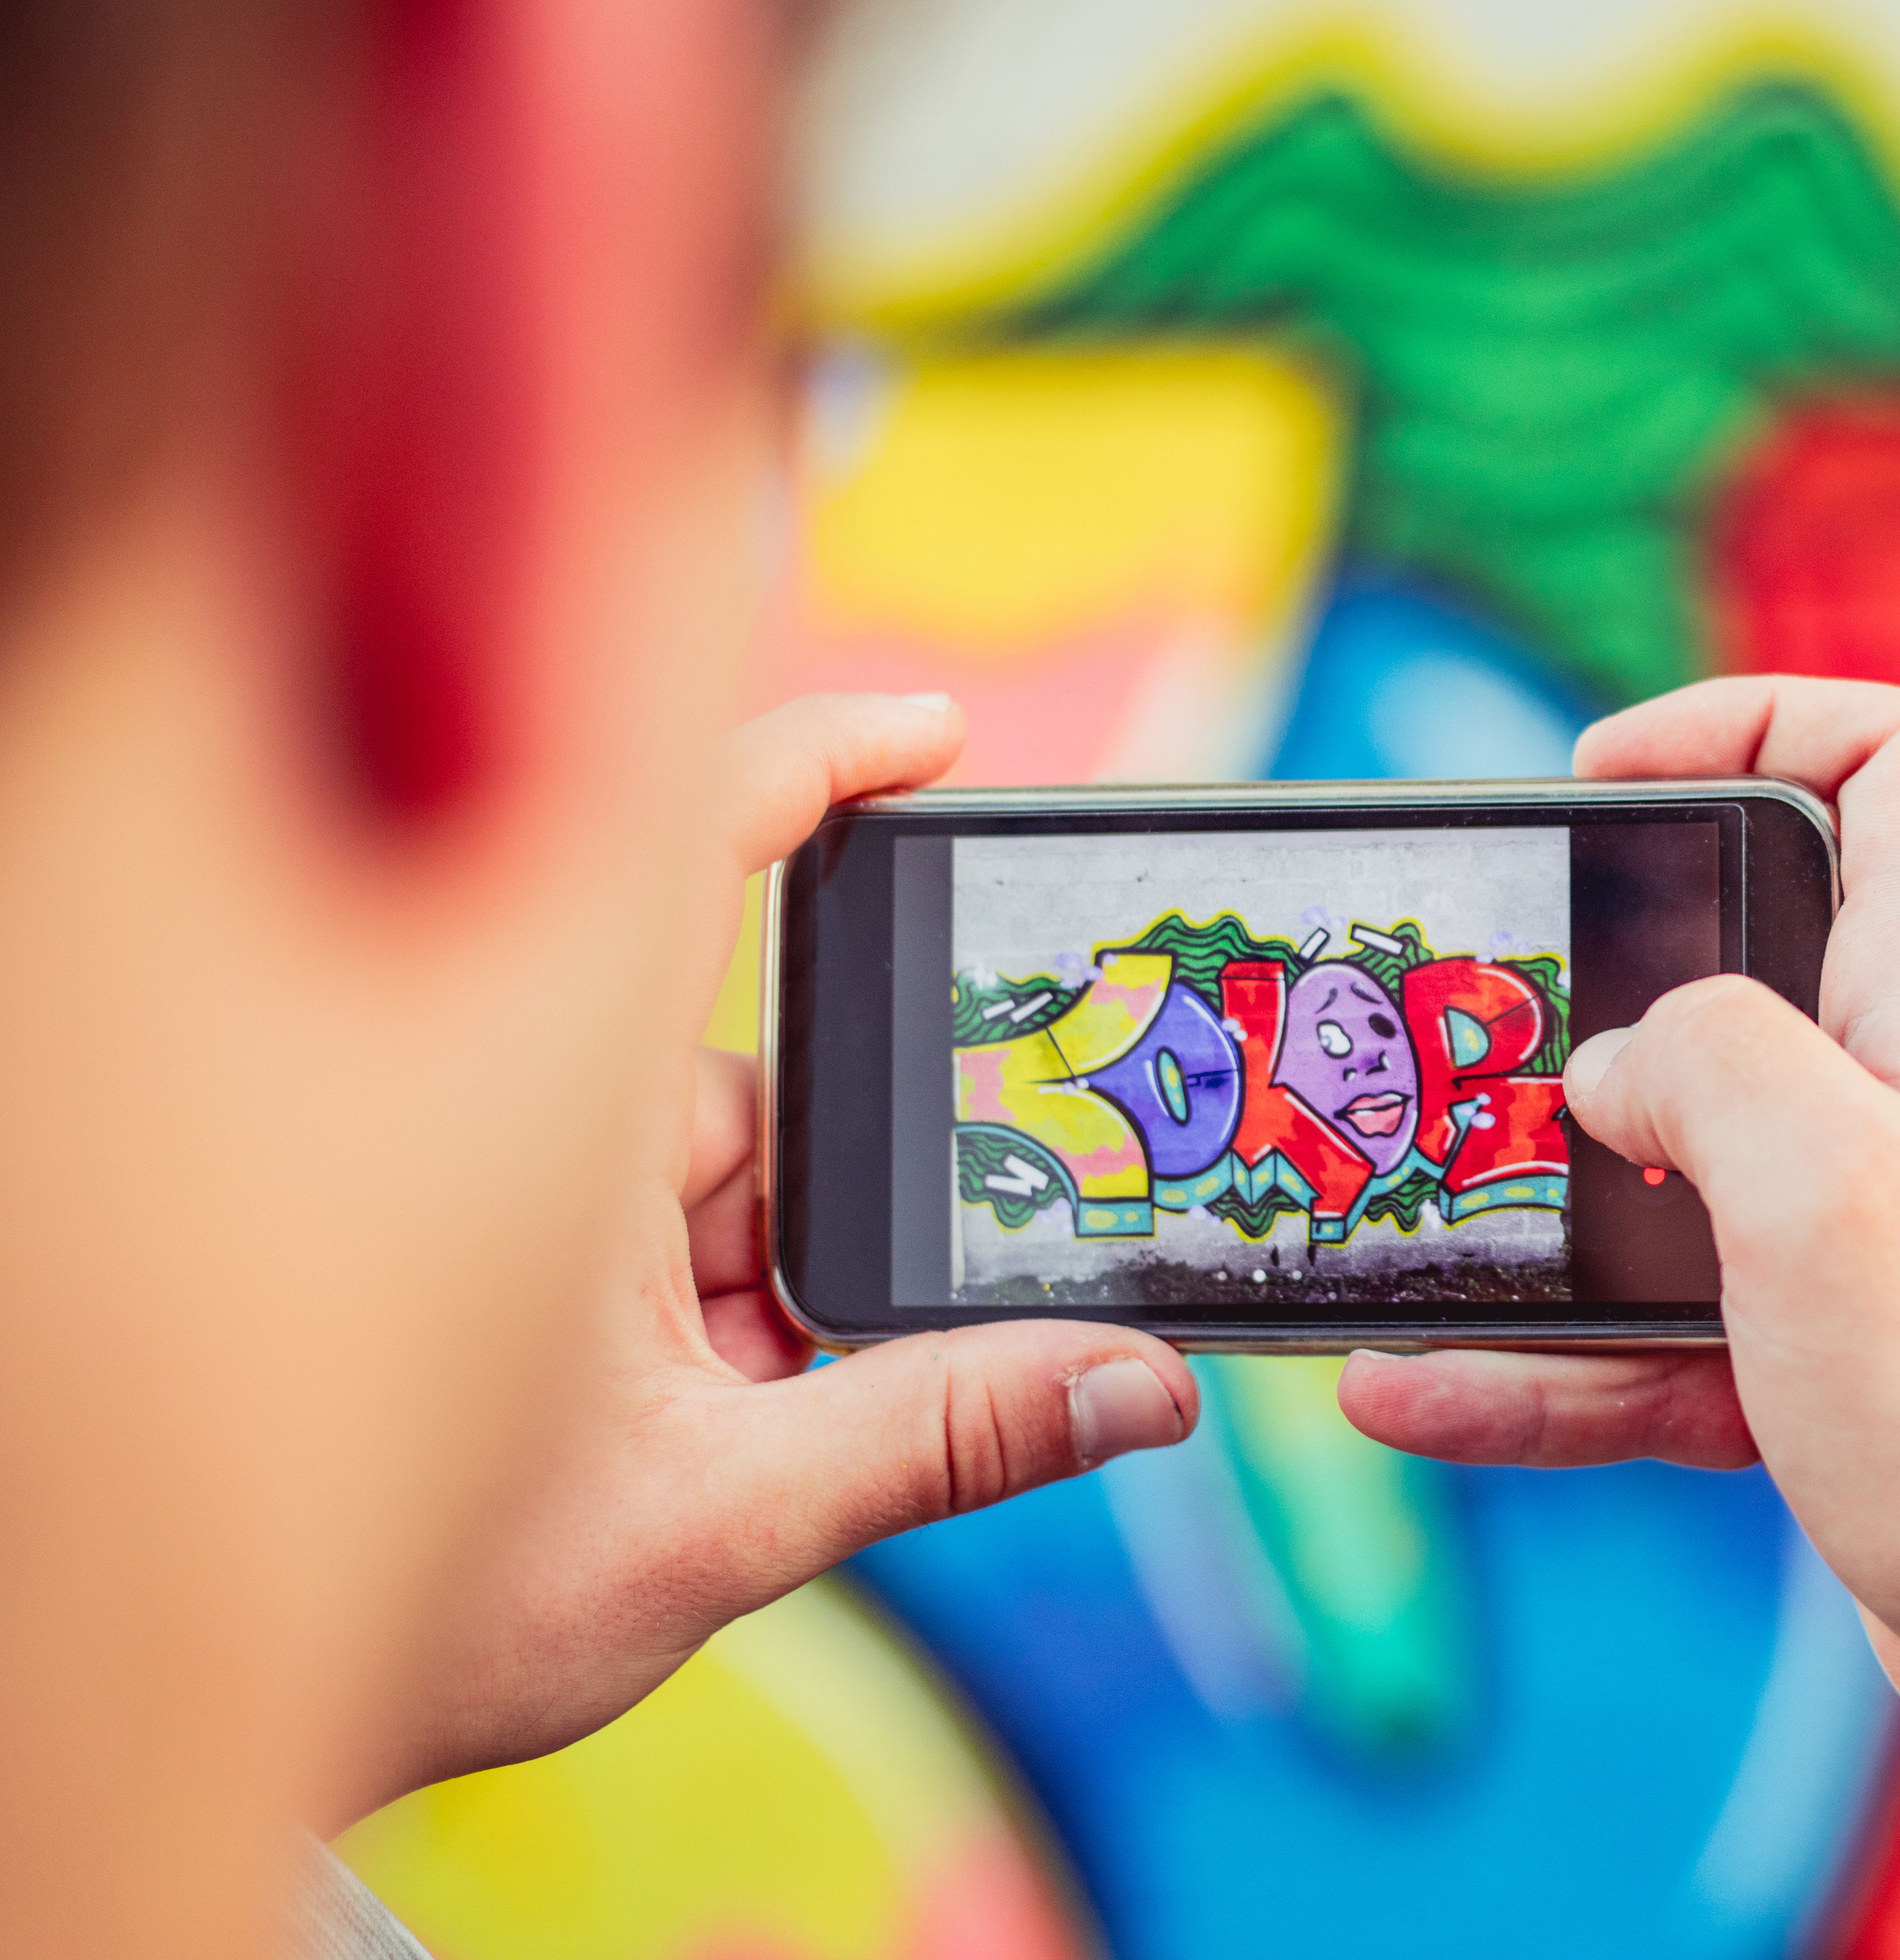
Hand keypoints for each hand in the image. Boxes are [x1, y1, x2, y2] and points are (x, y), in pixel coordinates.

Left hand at [369, 694, 1198, 1808]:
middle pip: (765, 1100)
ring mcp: (536, 1206)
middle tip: (829, 1358)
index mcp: (550, 1129)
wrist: (228, 1699)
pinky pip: (690, 1253)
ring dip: (779, 1312)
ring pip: (738, 1194)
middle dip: (828, 1239)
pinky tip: (715, 1444)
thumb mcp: (707, 1526)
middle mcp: (541, 1139)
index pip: (677, 868)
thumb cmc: (409, 1604)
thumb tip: (1134, 1384)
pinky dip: (734, 1337)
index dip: (810, 764)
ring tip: (738, 1447)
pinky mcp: (537, 1273)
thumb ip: (936, 1442)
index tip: (935, 738)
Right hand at [1338, 678, 1899, 1759]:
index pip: (1898, 760)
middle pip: (1759, 963)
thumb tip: (1619, 1066)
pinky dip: (1562, 1356)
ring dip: (1552, 1201)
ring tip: (1404, 1232)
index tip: (1609, 779)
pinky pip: (1681, 1326)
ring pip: (1693, 1167)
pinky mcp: (1858, 1359)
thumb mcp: (1828, 1181)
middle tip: (1477, 1023)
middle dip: (1605, 985)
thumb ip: (1704, 1062)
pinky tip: (1421, 1394)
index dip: (1754, 722)